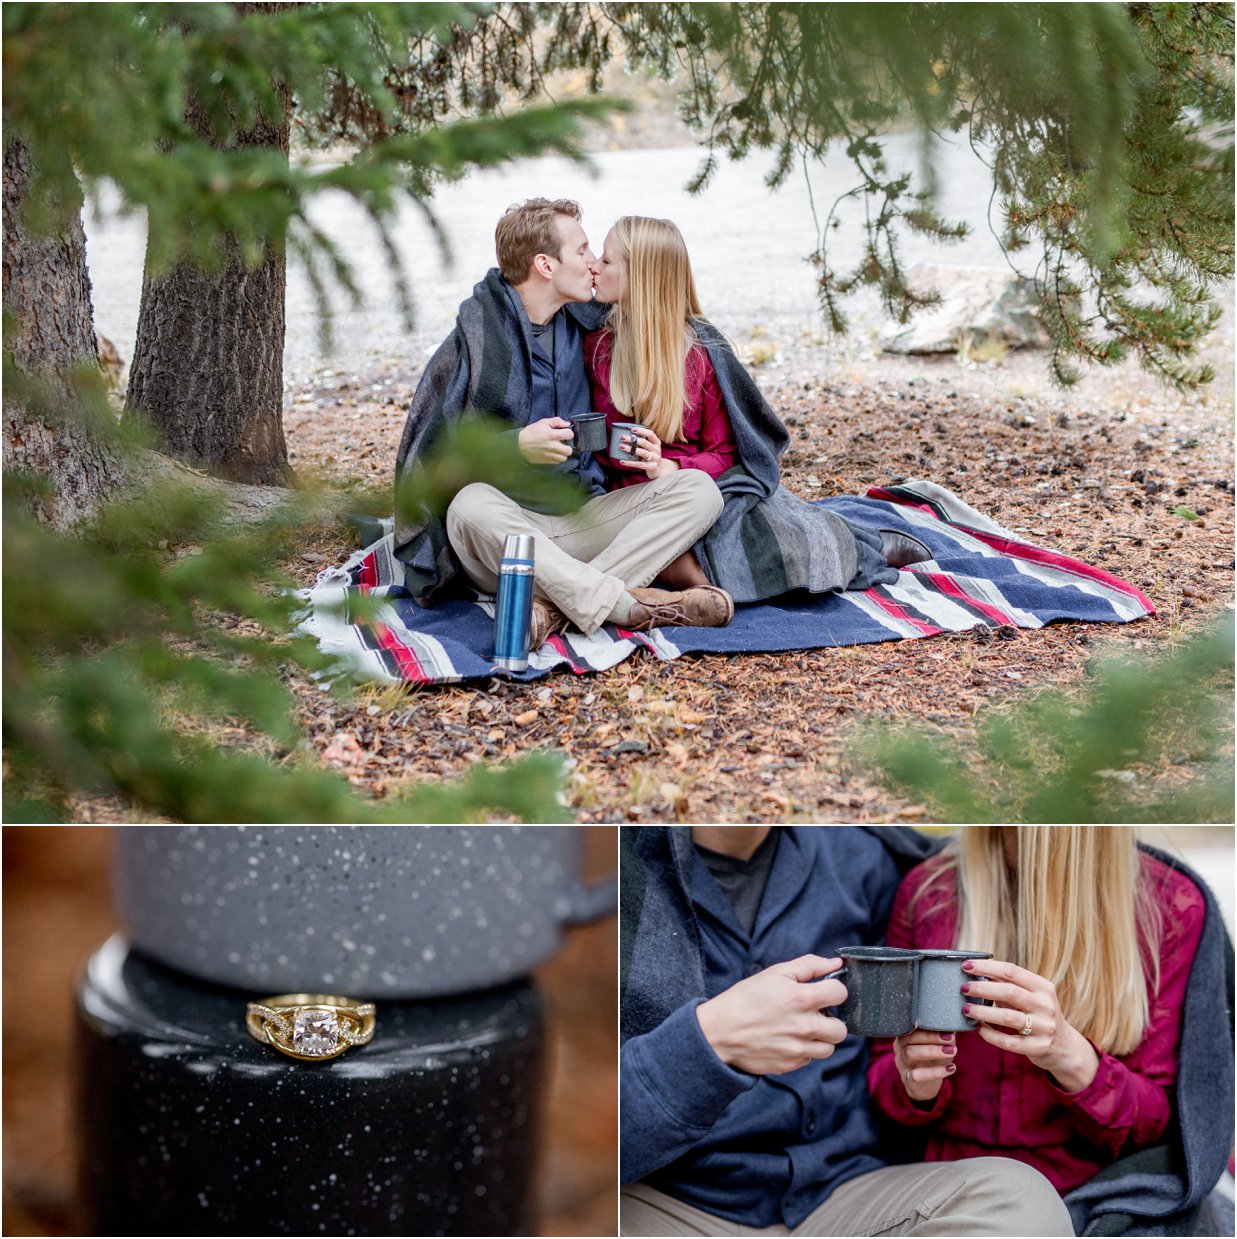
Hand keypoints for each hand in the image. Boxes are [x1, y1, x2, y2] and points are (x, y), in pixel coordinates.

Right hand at [518, 418, 572, 463]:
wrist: (518, 444)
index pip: (570, 435)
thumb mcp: (543, 422)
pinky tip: (553, 453)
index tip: (564, 432)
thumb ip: (556, 421)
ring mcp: (550, 455)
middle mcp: (553, 447)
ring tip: (558, 449)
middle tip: (562, 442)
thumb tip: (567, 424)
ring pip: (564, 458)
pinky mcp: (547, 461)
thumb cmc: (530, 432)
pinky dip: (557, 458)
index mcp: (552, 435)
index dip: (568, 432)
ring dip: (563, 453)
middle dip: (568, 445)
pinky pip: (558, 462)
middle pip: (569, 450)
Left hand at [619, 425, 677, 478]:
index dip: (642, 431)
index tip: (632, 429)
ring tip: (621, 447)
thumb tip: (626, 436)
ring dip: (631, 449)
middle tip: (622, 437)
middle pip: (644, 443)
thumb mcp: (650, 448)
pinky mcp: (651, 467)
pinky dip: (630, 463)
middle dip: (632, 440)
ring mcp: (655, 458)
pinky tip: (622, 461)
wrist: (659, 470)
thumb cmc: (651, 456)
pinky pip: (639, 464)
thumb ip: (642, 442)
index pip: (650, 434)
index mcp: (656, 443)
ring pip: (642, 452)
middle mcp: (657, 450)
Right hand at [695, 954, 847, 1075]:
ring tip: (800, 1027)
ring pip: (829, 1048)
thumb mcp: (775, 973)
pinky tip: (787, 1039)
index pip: (840, 994)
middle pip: (841, 1029)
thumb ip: (809, 965)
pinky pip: (809, 1059)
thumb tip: (835, 962)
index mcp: (802, 999)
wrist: (719, 1031)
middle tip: (813, 1014)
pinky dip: (803, 1050)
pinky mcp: (791, 1065)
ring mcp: (798, 1049)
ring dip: (820, 1038)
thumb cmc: (745, 999)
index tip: (824, 991)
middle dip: (831, 1019)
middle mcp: (805, 1027)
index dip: (833, 989)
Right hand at [892, 1029, 955, 1102]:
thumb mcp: (937, 1047)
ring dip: (932, 1052)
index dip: (928, 1027)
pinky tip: (950, 1068)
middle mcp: (900, 1047)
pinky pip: (917, 1075)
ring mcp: (902, 1063)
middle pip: (909, 1037)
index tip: (946, 1030)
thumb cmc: (932, 1060)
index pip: (912, 1026)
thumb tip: (951, 1032)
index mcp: (906, 1035)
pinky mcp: (907, 1079)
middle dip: (930, 1037)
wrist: (925, 1086)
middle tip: (949, 1039)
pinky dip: (935, 1072)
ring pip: (910, 1053)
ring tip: (951, 1052)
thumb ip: (942, 1039)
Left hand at [961, 958, 1099, 1091]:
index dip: (987, 967)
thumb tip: (977, 973)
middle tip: (963, 988)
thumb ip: (1009, 985)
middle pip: (1009, 992)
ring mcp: (1044, 1028)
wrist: (1065, 1047)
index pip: (1012, 971)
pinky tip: (979, 1029)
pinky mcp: (1039, 1047)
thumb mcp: (1032, 996)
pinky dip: (991, 1035)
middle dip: (982, 988)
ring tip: (966, 1009)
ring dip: (983, 1012)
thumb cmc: (1039, 1015)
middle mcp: (1046, 1005)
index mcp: (1043, 987)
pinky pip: (1009, 1042)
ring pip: (1008, 1017)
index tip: (967, 966)